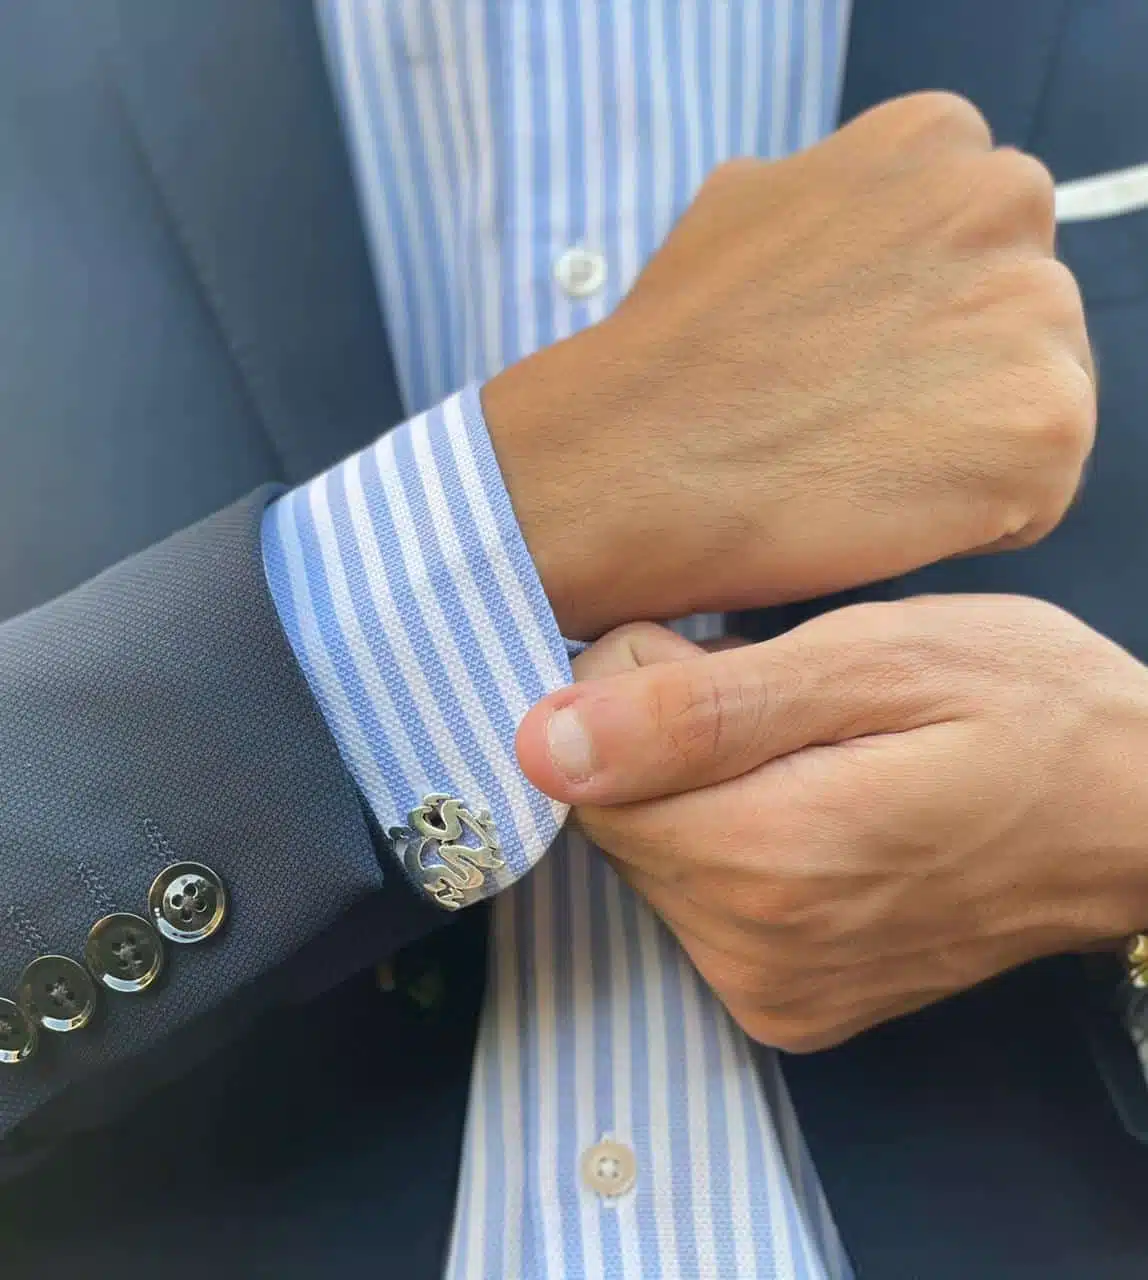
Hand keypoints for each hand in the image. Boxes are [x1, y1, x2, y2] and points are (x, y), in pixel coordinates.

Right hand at [483, 91, 1094, 639]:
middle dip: (951, 379)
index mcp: (934, 141)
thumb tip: (865, 256)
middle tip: (848, 423)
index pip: (979, 249)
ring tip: (856, 469)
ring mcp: (1032, 310)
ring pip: (1033, 406)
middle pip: (1021, 321)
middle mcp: (1002, 200)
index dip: (911, 325)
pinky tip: (878, 512)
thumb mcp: (745, 212)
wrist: (626, 464)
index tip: (841, 365)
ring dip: (961, 450)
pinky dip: (968, 521)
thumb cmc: (672, 359)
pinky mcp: (1043, 422)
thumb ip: (838, 214)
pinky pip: (1035, 495)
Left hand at [516, 601, 1147, 1050]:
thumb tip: (545, 744)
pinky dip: (731, 846)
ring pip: (655, 865)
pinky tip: (809, 806)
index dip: (627, 701)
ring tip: (806, 752)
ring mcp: (777, 993)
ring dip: (702, 796)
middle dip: (666, 750)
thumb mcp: (874, 661)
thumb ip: (701, 709)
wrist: (1141, 815)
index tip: (705, 658)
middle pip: (619, 826)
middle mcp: (757, 954)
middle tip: (774, 699)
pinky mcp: (794, 1006)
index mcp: (768, 863)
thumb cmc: (1030, 710)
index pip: (586, 781)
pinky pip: (702, 910)